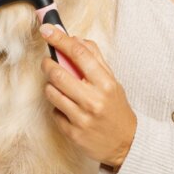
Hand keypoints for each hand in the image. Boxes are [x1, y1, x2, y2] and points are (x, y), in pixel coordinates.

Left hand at [39, 24, 136, 167]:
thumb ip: (95, 58)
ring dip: (50, 85)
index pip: (79, 54)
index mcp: (105, 83)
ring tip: (59, 86)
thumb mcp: (112, 81)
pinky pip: (53, 111)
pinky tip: (66, 107)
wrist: (126, 144)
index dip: (60, 39)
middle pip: (59, 74)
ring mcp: (82, 118)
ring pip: (51, 92)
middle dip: (48, 64)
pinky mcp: (72, 133)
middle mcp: (93, 100)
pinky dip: (56, 106)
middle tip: (47, 61)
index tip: (47, 30)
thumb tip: (74, 39)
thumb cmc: (116, 108)